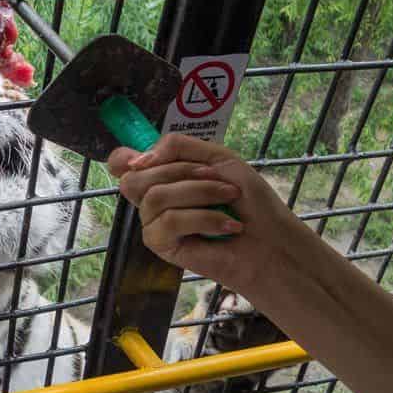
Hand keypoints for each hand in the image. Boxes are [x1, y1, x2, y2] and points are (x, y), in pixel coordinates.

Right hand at [107, 134, 303, 298]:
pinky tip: (227, 226)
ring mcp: (153, 223)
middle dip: (181, 172)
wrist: (271, 240)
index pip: (121, 164)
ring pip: (156, 196)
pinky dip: (204, 218)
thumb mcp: (217, 158)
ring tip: (228, 200)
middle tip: (217, 179)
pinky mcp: (161, 245)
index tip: (139, 161)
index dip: (122, 159)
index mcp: (163, 175)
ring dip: (201, 193)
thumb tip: (137, 161)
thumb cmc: (249, 200)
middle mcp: (152, 199)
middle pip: (135, 178)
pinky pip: (169, 220)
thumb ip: (177, 147)